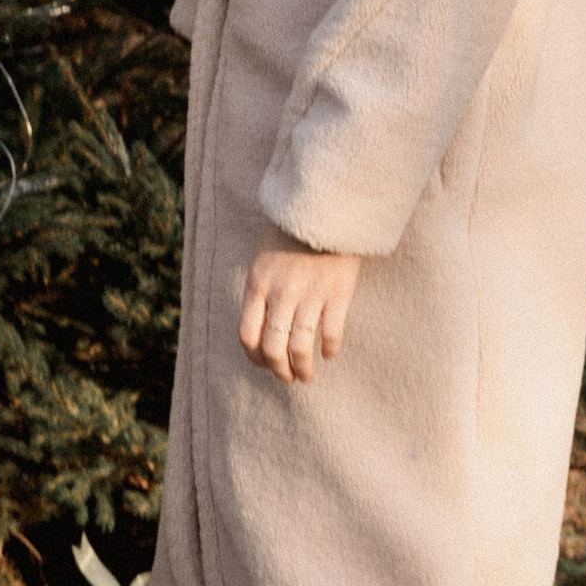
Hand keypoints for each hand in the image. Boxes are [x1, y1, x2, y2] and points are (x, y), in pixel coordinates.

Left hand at [237, 227, 362, 385]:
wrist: (325, 208)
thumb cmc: (291, 233)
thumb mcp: (263, 258)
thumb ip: (261, 290)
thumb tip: (260, 326)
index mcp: (258, 284)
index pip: (247, 335)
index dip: (255, 357)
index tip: (264, 364)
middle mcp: (281, 294)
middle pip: (273, 348)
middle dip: (279, 370)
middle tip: (288, 377)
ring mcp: (310, 295)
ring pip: (301, 348)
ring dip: (303, 369)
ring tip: (307, 376)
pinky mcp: (338, 294)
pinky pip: (331, 333)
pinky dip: (330, 349)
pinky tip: (330, 353)